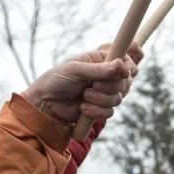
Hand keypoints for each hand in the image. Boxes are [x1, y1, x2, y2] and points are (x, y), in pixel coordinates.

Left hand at [22, 43, 142, 124]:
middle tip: (93, 85)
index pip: (125, 62)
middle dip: (110, 86)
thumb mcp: (75, 69)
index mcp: (101, 61)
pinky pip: (110, 112)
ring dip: (101, 99)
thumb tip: (121, 64)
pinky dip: (97, 111)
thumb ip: (99, 69)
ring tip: (84, 96)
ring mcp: (104, 94)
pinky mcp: (100, 109)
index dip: (128, 67)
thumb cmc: (56, 80)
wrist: (45, 103)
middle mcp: (106, 77)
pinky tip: (83, 108)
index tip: (124, 72)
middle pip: (125, 82)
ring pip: (119, 98)